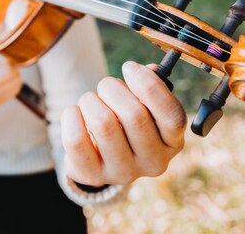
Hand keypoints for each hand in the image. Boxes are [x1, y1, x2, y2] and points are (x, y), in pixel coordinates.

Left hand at [61, 61, 186, 186]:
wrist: (99, 154)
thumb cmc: (125, 121)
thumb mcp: (143, 104)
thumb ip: (149, 86)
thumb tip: (149, 71)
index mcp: (172, 142)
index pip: (172, 116)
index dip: (150, 86)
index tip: (130, 67)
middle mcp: (154, 162)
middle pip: (135, 115)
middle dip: (113, 89)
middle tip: (106, 85)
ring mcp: (124, 173)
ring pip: (103, 124)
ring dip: (91, 100)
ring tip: (90, 101)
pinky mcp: (93, 176)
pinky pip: (76, 140)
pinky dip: (72, 116)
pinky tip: (75, 114)